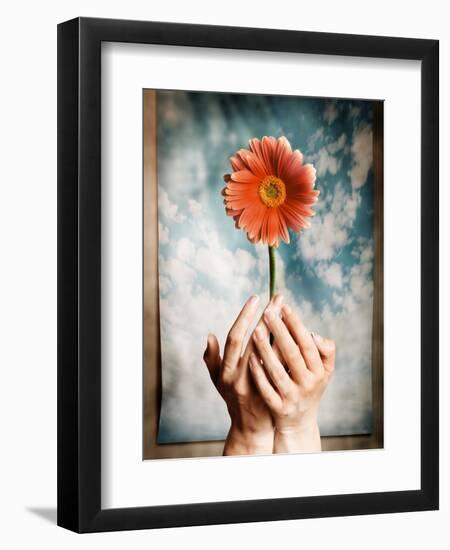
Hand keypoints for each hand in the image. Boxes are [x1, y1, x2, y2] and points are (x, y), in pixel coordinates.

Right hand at [203, 295, 283, 455]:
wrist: (251, 427)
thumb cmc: (233, 399)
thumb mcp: (218, 381)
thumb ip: (212, 359)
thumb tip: (209, 336)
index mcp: (226, 371)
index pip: (235, 337)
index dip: (245, 317)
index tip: (255, 298)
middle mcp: (241, 377)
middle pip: (256, 341)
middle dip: (267, 317)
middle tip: (277, 298)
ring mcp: (259, 385)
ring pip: (273, 353)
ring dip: (281, 330)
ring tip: (288, 311)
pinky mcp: (275, 390)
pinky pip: (284, 366)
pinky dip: (289, 349)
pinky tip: (297, 333)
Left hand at [249, 301, 334, 452]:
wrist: (300, 423)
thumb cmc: (310, 387)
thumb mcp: (324, 371)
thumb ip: (325, 351)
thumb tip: (313, 334)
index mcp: (319, 371)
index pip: (306, 343)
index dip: (295, 324)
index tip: (283, 305)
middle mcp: (308, 384)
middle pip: (292, 354)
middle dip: (279, 331)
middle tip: (267, 311)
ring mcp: (292, 397)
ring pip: (277, 371)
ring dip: (266, 350)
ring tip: (255, 330)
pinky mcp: (278, 408)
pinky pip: (266, 390)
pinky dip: (258, 374)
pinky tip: (248, 358)